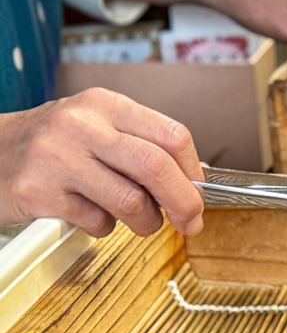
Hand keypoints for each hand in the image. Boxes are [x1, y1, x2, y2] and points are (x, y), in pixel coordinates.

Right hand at [0, 89, 204, 237]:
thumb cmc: (53, 146)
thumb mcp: (97, 129)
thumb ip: (143, 147)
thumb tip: (195, 181)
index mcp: (105, 105)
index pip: (171, 135)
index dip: (194, 171)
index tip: (200, 192)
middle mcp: (81, 125)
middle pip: (156, 166)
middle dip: (184, 202)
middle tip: (191, 222)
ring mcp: (57, 158)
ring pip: (130, 200)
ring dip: (145, 221)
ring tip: (138, 220)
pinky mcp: (39, 192)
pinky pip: (96, 221)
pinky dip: (104, 227)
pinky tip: (90, 214)